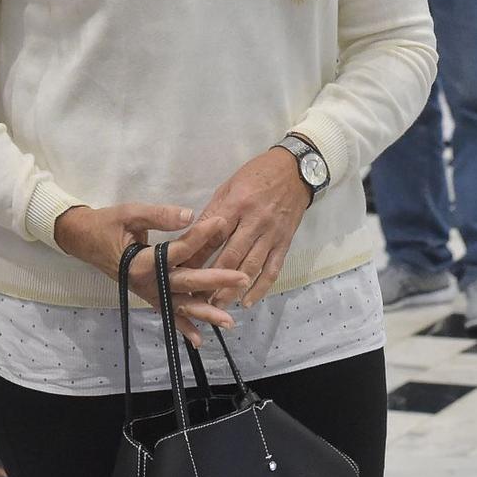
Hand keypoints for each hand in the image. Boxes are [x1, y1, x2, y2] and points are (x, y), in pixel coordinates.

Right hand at [52, 204, 245, 346]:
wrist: (82, 240)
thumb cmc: (106, 224)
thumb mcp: (130, 213)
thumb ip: (159, 215)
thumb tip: (189, 215)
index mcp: (141, 262)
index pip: (178, 250)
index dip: (200, 236)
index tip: (222, 223)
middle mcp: (146, 283)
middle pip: (186, 283)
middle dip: (215, 280)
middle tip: (241, 277)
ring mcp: (147, 293)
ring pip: (180, 305)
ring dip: (204, 313)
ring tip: (229, 322)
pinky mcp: (148, 295)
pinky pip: (168, 313)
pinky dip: (182, 327)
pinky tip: (199, 340)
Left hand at [193, 148, 311, 307]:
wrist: (296, 170)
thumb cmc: (257, 174)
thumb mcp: (230, 186)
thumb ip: (213, 212)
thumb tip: (193, 236)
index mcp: (237, 203)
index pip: (212, 235)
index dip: (195, 256)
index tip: (180, 273)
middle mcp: (255, 221)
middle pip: (230, 255)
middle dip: (211, 279)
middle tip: (195, 298)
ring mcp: (272, 233)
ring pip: (250, 266)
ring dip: (232, 289)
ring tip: (216, 306)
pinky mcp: (285, 242)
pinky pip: (272, 269)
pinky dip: (261, 288)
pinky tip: (248, 302)